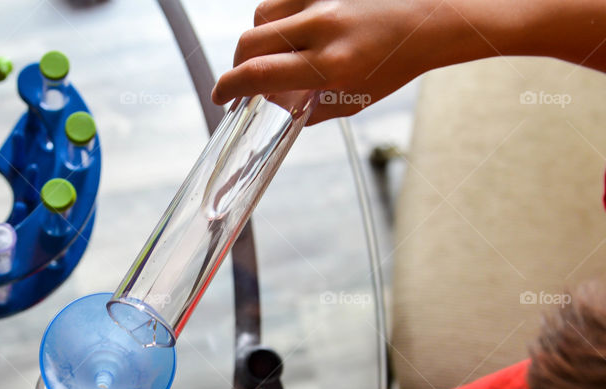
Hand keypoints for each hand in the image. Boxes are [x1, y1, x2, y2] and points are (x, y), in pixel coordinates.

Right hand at [211, 0, 502, 123]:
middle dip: (237, 64)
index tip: (220, 97)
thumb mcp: (353, 99)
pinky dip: (278, 16)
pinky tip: (293, 30)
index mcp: (332, 64)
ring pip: (262, 15)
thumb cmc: (395, 61)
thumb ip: (308, 108)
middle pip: (250, 41)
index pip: (260, 74)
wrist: (433, 17)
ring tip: (278, 53)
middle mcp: (325, 26)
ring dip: (260, 38)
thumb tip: (273, 109)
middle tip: (242, 80)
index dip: (228, 87)